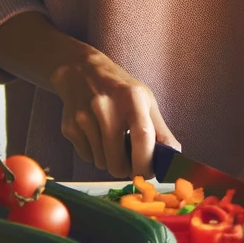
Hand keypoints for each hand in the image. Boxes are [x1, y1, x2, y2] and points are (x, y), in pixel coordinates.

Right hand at [51, 51, 179, 179]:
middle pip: (118, 163)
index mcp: (132, 98)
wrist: (81, 70)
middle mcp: (106, 108)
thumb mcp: (145, 100)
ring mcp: (84, 118)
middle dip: (127, 168)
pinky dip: (94, 153)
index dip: (147, 163)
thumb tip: (173, 158)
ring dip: (110, 160)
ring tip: (112, 139)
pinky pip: (86, 158)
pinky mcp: (69, 127)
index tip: (149, 172)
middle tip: (130, 157)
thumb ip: (160, 130)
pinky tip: (96, 134)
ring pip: (101, 164)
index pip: (143, 139)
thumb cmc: (119, 88)